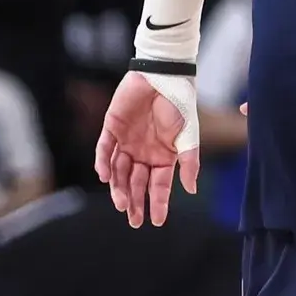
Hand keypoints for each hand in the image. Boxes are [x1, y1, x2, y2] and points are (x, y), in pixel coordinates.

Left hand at [95, 72, 199, 227]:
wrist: (163, 74)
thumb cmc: (180, 103)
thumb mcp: (189, 135)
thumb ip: (189, 162)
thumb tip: (192, 189)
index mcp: (163, 156)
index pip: (159, 185)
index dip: (158, 203)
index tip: (157, 221)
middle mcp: (144, 153)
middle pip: (137, 183)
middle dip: (135, 202)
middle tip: (134, 220)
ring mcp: (127, 142)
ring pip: (119, 171)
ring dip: (120, 187)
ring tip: (122, 204)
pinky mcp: (112, 128)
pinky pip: (104, 150)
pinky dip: (103, 163)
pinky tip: (105, 176)